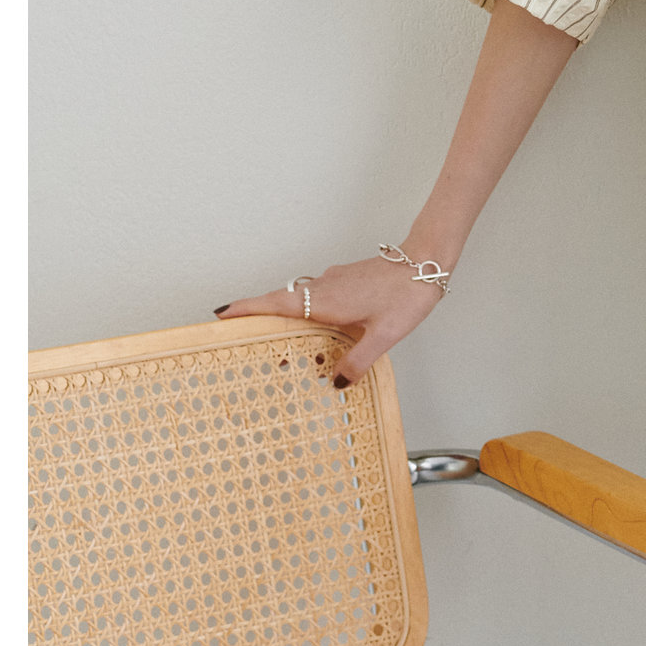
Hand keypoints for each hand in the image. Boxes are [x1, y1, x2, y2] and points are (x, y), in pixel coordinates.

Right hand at [213, 252, 447, 384]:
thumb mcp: (382, 336)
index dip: (244, 309)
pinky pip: (318, 296)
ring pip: (301, 299)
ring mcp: (335, 280)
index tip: (218, 315)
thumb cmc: (406, 295)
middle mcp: (324, 286)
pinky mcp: (347, 279)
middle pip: (280, 303)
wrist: (428, 261)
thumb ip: (356, 361)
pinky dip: (309, 313)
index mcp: (324, 299)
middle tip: (244, 344)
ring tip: (283, 348)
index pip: (273, 303)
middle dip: (260, 321)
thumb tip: (334, 383)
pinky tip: (322, 333)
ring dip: (287, 319)